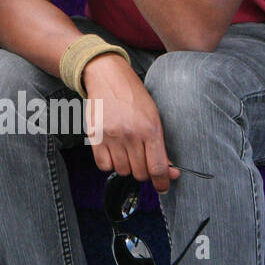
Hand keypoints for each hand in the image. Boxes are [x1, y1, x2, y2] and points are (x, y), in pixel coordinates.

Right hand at [83, 53, 180, 193]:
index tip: (162, 187)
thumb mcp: (154, 118)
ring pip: (122, 170)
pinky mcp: (94, 136)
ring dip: (127, 167)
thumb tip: (169, 173)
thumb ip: (161, 147)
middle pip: (140, 173)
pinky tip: (114, 152)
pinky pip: (103, 165)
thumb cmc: (134, 97)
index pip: (158, 168)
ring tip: (127, 152)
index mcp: (150, 129)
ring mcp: (110, 136)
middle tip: (143, 161)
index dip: (162, 183)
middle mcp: (130, 134)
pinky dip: (110, 164)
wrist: (108, 77)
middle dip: (144, 172)